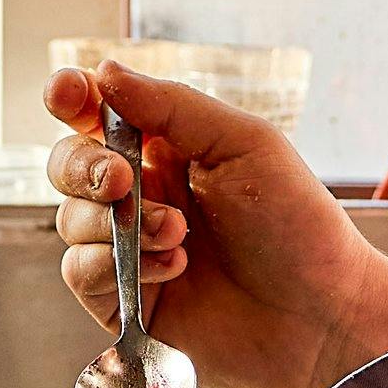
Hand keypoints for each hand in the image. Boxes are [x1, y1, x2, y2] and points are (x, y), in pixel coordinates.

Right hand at [47, 59, 387, 387]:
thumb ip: (171, 105)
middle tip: (122, 179)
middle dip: (81, 165)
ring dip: (116, 224)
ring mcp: (131, 250)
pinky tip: (173, 269)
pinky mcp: (126, 302)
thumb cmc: (298, 225)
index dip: (71, 97)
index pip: (98, 113)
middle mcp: (143, 196)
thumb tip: (104, 72)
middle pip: (68, 163)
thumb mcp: (243, 144)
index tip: (66, 93)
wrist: (321, 316)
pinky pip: (80, 272)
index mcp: (168, 149)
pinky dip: (114, 266)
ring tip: (178, 235)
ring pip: (70, 218)